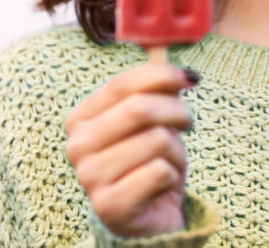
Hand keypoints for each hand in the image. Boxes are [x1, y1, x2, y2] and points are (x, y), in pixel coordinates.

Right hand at [65, 61, 196, 236]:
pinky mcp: (110, 206)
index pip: (123, 84)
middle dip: (176, 112)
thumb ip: (154, 87)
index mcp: (81, 119)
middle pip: (141, 108)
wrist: (149, 219)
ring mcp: (90, 177)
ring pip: (156, 140)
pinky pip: (160, 171)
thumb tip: (166, 50)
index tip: (190, 77)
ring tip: (170, 162)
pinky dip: (173, 176)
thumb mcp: (152, 121)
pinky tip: (164, 186)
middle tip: (187, 123)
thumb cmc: (149, 164)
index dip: (161, 75)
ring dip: (177, 151)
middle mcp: (78, 146)